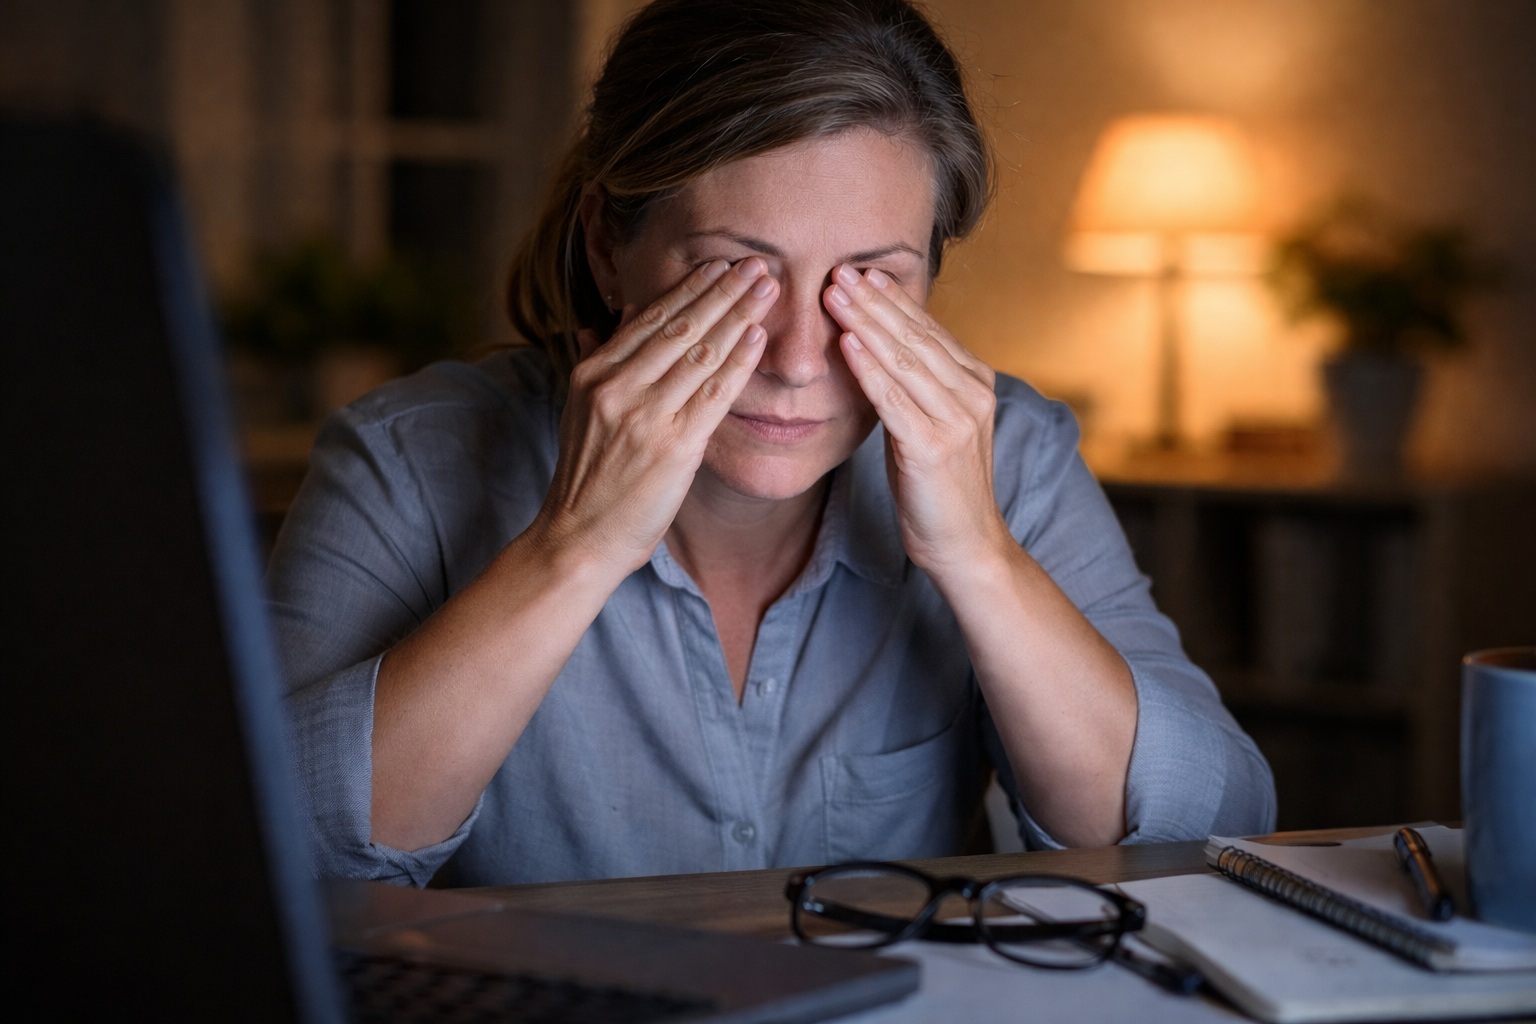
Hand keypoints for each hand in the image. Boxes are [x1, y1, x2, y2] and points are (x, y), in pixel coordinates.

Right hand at [529, 258, 777, 576]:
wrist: (580, 537)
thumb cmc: (589, 477)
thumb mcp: (581, 408)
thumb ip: (604, 357)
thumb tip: (626, 311)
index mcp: (594, 373)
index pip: (649, 318)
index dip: (689, 288)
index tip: (719, 264)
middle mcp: (617, 387)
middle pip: (679, 326)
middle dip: (722, 290)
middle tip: (755, 263)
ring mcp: (645, 415)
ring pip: (701, 352)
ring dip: (738, 314)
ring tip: (766, 287)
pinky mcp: (674, 446)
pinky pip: (715, 393)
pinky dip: (739, 361)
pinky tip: (758, 336)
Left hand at [824, 263, 1009, 580]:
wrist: (965, 546)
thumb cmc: (937, 486)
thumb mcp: (928, 425)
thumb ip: (914, 385)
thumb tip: (877, 345)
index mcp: (973, 381)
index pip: (926, 328)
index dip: (890, 298)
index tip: (858, 270)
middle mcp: (971, 392)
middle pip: (914, 335)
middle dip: (873, 300)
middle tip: (838, 267)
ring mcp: (956, 418)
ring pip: (903, 358)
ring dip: (865, 321)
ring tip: (834, 292)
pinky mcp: (933, 446)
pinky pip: (893, 397)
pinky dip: (869, 366)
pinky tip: (847, 342)